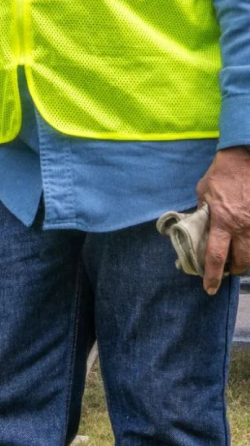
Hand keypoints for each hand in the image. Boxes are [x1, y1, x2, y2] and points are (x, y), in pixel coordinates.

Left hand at [196, 146, 249, 294]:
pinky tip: (247, 242)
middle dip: (233, 270)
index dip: (212, 275)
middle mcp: (243, 227)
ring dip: (246, 259)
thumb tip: (200, 221)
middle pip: (241, 261)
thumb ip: (202, 210)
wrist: (244, 157)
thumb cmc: (221, 173)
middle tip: (227, 269)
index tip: (209, 288)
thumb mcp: (203, 191)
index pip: (216, 256)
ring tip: (239, 258)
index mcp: (223, 221)